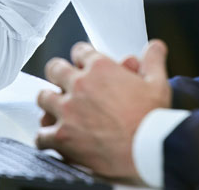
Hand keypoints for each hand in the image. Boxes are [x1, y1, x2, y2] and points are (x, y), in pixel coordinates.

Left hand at [35, 41, 171, 180]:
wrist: (146, 151)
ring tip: (55, 109)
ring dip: (49, 101)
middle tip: (63, 81)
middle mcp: (80, 85)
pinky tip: (51, 138)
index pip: (80, 51)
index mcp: (101, 68)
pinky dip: (45, 137)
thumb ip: (153, 60)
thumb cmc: (152, 119)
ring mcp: (68, 110)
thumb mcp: (157, 83)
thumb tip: (155, 46)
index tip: (83, 63)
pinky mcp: (62, 136)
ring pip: (43, 98)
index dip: (81, 56)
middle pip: (55, 69)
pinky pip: (41, 134)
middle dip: (58, 73)